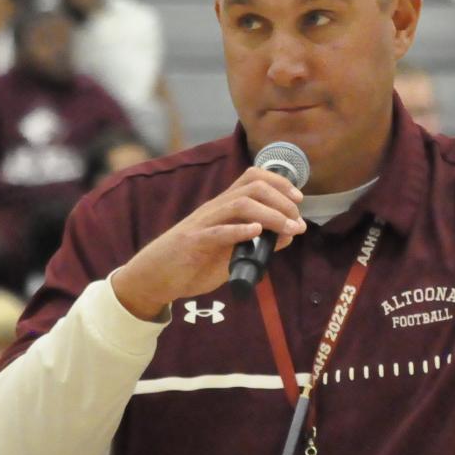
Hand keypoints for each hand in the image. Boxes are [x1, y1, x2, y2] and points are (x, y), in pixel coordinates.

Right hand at [109, 166, 306, 319]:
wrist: (155, 276)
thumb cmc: (194, 262)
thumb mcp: (231, 251)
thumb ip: (257, 242)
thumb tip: (288, 235)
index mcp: (223, 207)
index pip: (253, 178)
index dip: (279, 183)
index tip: (298, 199)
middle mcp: (215, 208)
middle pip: (252, 187)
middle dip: (281, 200)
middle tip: (297, 220)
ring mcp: (204, 223)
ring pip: (240, 205)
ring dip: (271, 215)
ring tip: (289, 228)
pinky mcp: (194, 242)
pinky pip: (218, 231)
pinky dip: (240, 230)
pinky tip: (256, 233)